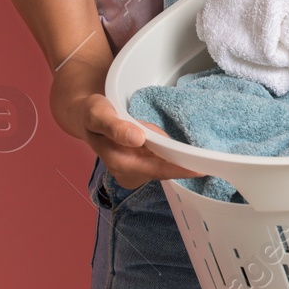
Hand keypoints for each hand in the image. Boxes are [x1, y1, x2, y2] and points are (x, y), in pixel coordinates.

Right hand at [75, 91, 206, 189]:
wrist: (86, 117)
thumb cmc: (92, 114)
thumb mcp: (99, 114)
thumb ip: (116, 127)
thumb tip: (137, 139)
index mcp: (121, 165)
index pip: (157, 170)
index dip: (180, 169)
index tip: (202, 168)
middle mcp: (129, 175)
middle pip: (164, 167)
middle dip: (175, 153)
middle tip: (179, 135)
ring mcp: (135, 173)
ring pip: (164, 163)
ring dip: (168, 149)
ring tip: (154, 130)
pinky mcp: (140, 167)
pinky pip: (160, 159)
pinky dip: (165, 150)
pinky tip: (158, 138)